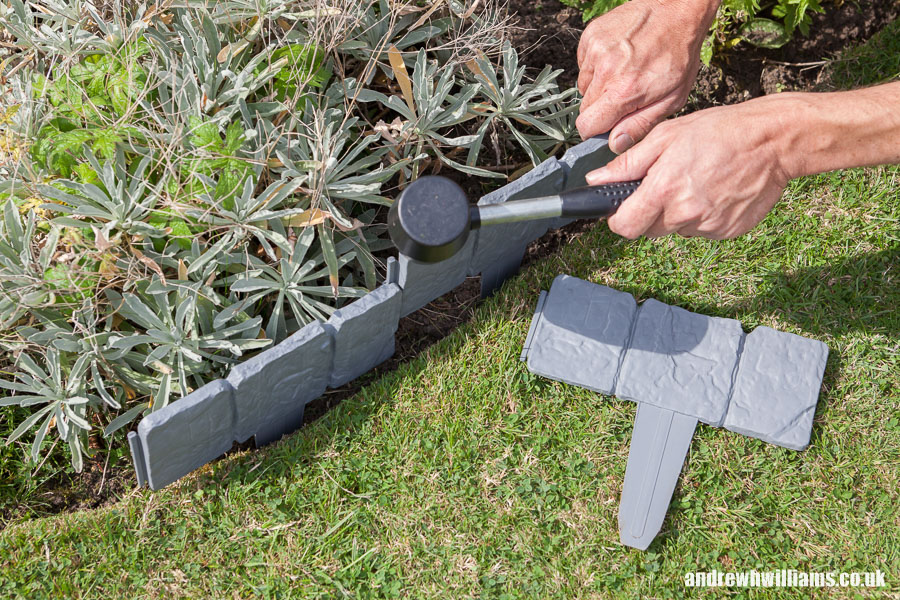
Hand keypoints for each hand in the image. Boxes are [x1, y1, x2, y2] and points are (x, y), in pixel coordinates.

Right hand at [576, 0, 718, 152]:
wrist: (677, 10)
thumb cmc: (679, 55)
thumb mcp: (672, 99)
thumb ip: (640, 125)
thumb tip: (615, 144)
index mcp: (624, 91)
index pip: (586, 126)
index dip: (596, 130)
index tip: (608, 125)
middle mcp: (605, 70)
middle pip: (585, 108)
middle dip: (601, 108)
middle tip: (624, 96)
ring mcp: (596, 51)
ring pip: (583, 86)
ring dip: (599, 86)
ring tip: (624, 73)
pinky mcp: (591, 36)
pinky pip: (584, 64)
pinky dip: (597, 66)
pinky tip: (618, 58)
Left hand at [585, 96, 793, 239]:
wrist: (774, 141)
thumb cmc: (719, 131)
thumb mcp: (666, 136)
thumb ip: (628, 164)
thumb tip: (597, 181)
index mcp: (664, 190)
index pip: (624, 227)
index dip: (619, 218)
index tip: (623, 207)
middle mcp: (685, 214)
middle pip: (649, 230)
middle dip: (650, 212)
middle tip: (668, 182)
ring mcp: (708, 226)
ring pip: (676, 229)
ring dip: (678, 213)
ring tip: (698, 181)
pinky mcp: (727, 232)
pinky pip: (702, 230)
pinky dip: (703, 216)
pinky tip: (716, 190)